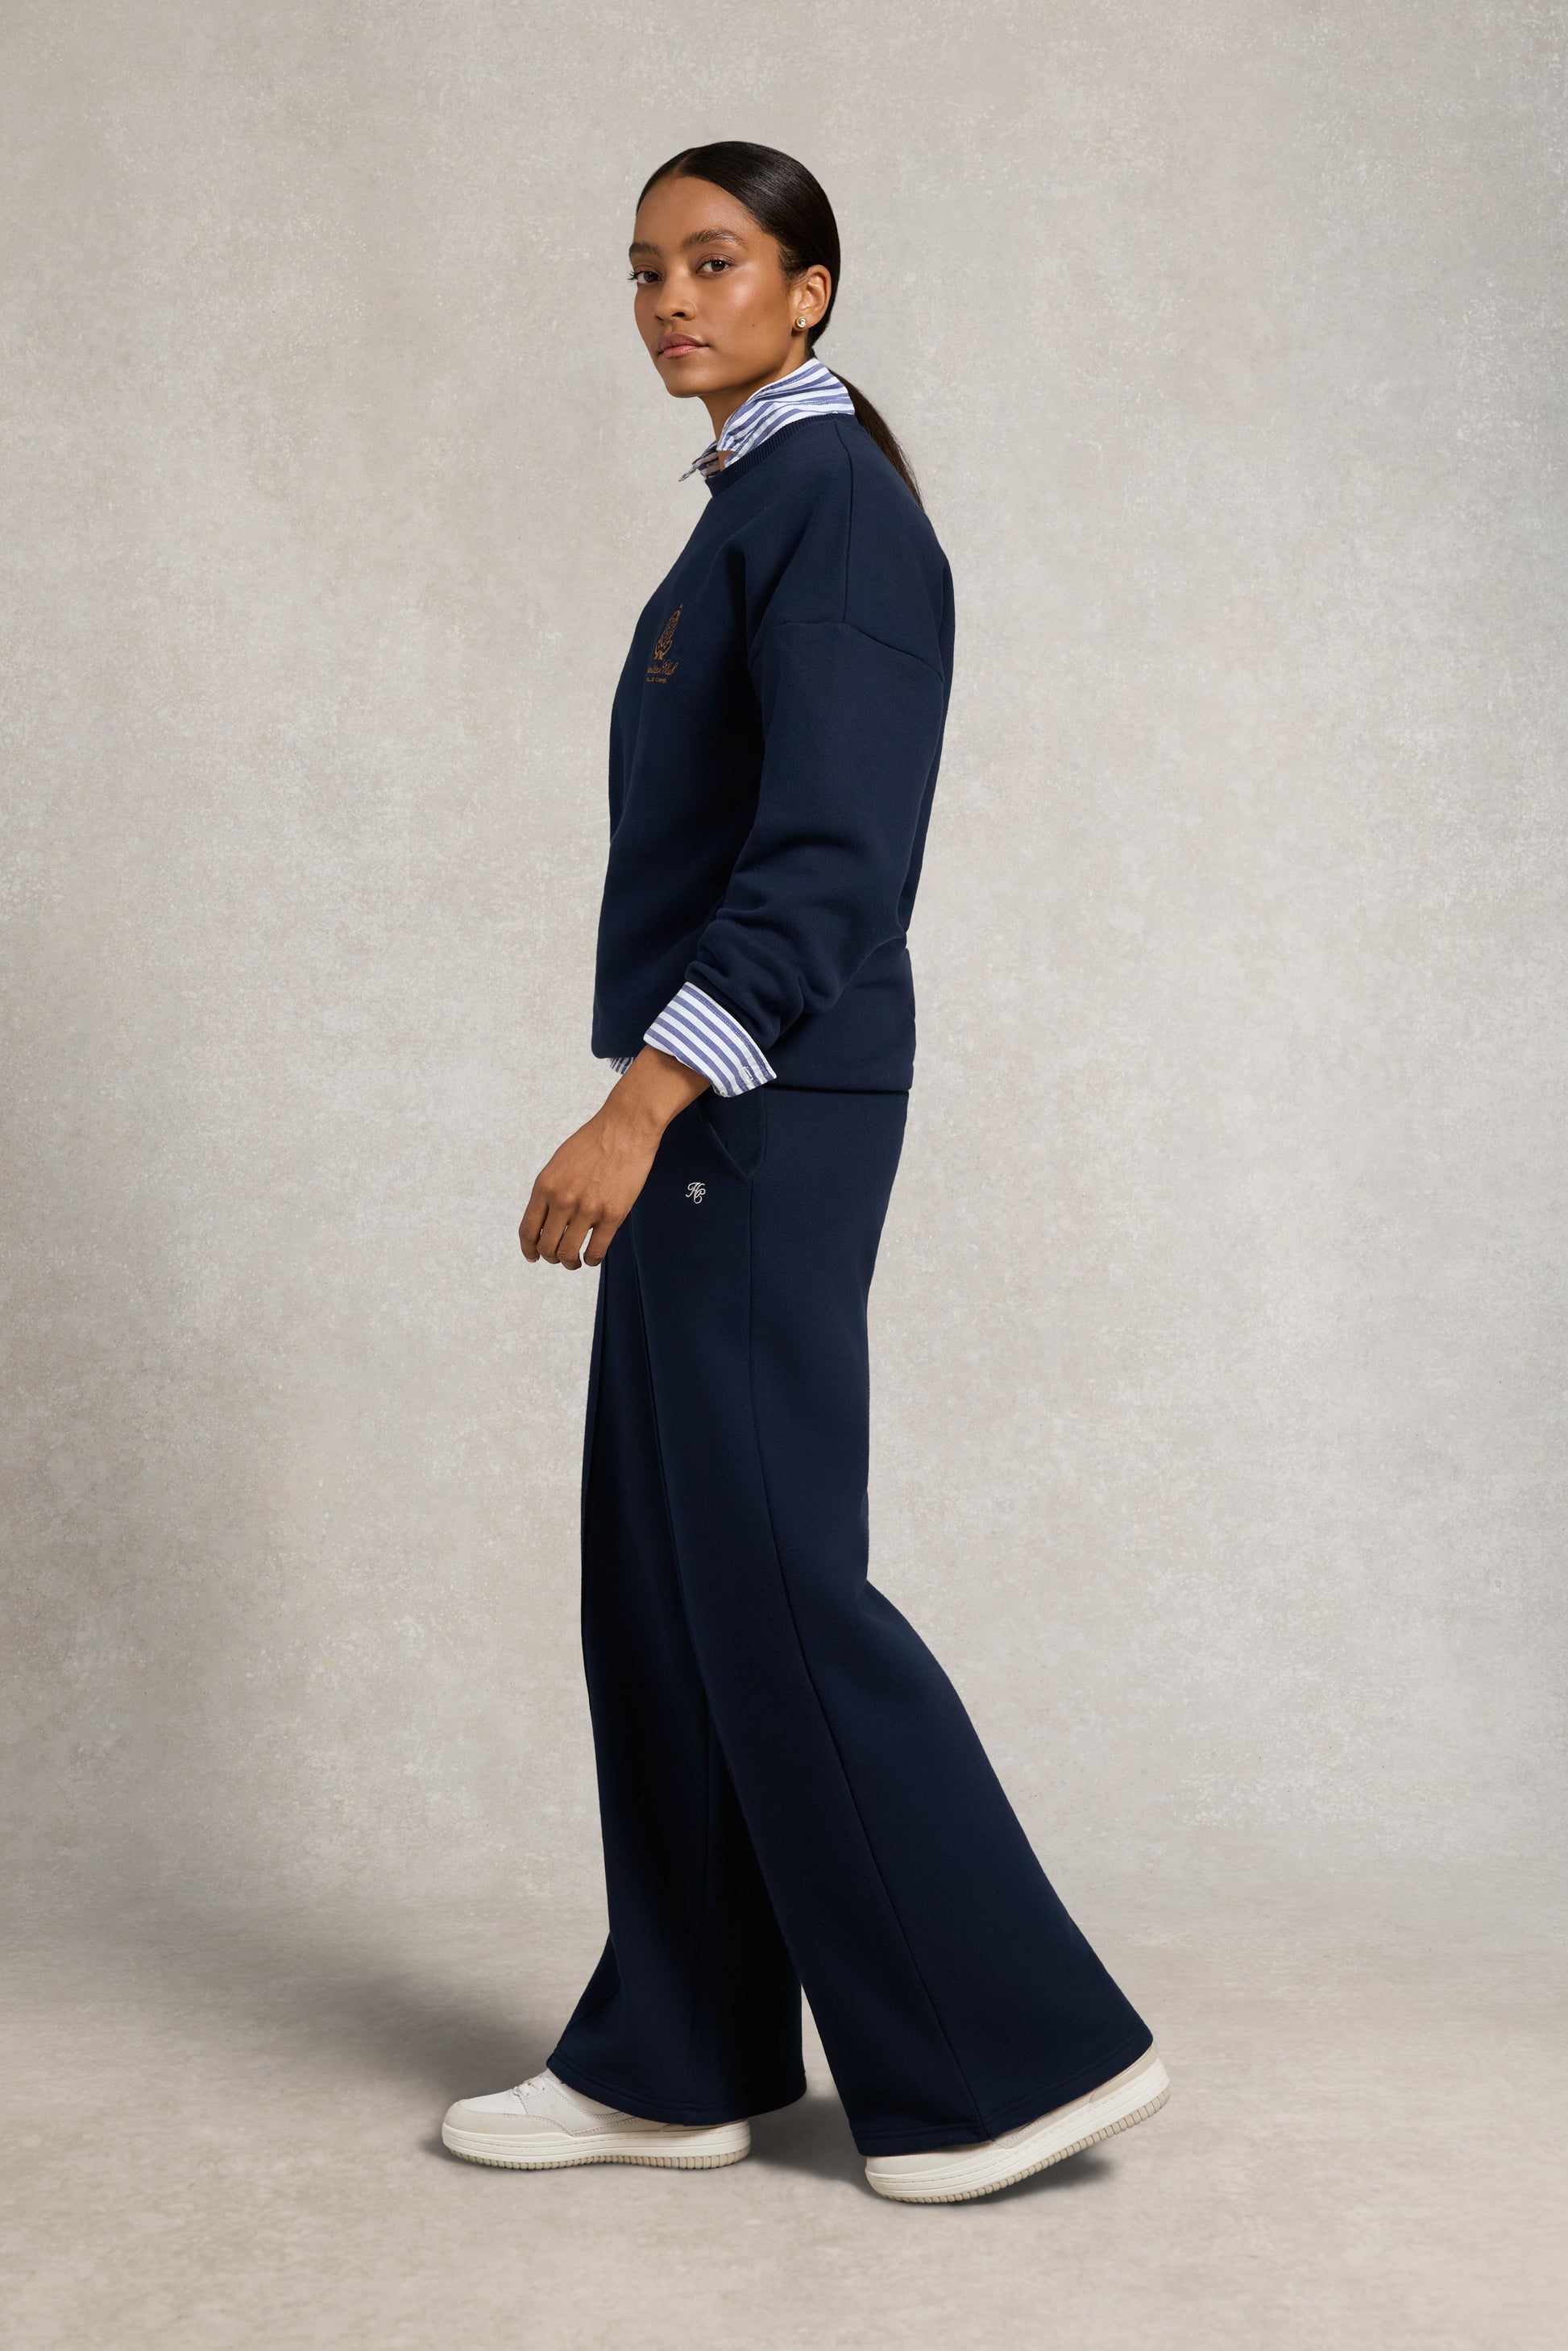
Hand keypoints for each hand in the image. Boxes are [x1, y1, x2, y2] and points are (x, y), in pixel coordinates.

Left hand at [519, 1048, 709, 1268]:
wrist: (625, 1128)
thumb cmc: (593, 1142)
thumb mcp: (559, 1163)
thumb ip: (550, 1190)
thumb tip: (546, 1219)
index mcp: (545, 1186)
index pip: (528, 1230)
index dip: (529, 1249)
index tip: (533, 1256)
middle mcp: (562, 1200)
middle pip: (546, 1247)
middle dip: (550, 1257)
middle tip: (559, 1257)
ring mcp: (587, 1209)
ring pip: (568, 1254)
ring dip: (570, 1262)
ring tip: (575, 1261)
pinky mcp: (613, 1214)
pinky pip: (596, 1251)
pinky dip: (592, 1260)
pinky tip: (593, 1257)